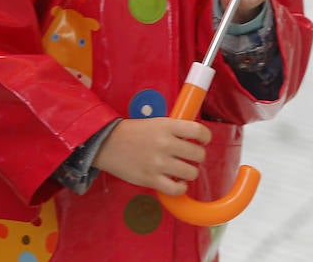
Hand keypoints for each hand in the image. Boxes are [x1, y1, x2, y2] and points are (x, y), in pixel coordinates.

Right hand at [94, 117, 210, 194]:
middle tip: (190, 158)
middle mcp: (165, 143)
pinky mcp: (151, 179)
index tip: (203, 141)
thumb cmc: (131, 133)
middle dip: (198, 157)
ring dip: (189, 173)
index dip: (206, 138)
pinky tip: (176, 183)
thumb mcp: (154, 122)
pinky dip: (180, 188)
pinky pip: (177, 189)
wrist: (106, 143)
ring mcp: (158, 162)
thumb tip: (194, 139)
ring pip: (191, 173)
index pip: (199, 131)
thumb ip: (173, 129)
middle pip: (199, 155)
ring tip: (181, 170)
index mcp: (166, 126)